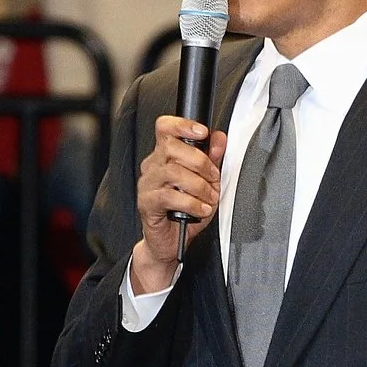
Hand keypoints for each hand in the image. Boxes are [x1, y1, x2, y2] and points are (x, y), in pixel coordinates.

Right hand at [130, 115, 226, 294]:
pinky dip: (192, 203)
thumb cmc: (186, 211)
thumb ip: (212, 159)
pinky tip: (201, 210)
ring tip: (208, 198)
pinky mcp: (146, 203)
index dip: (183, 125)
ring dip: (198, 185)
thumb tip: (219, 138)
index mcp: (164, 155)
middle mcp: (153, 166)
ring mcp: (147, 184)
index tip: (203, 133)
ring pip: (173, 171)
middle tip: (213, 178)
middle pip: (171, 146)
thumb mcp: (207, 183)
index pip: (165, 127)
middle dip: (201, 162)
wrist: (170, 241)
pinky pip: (170, 196)